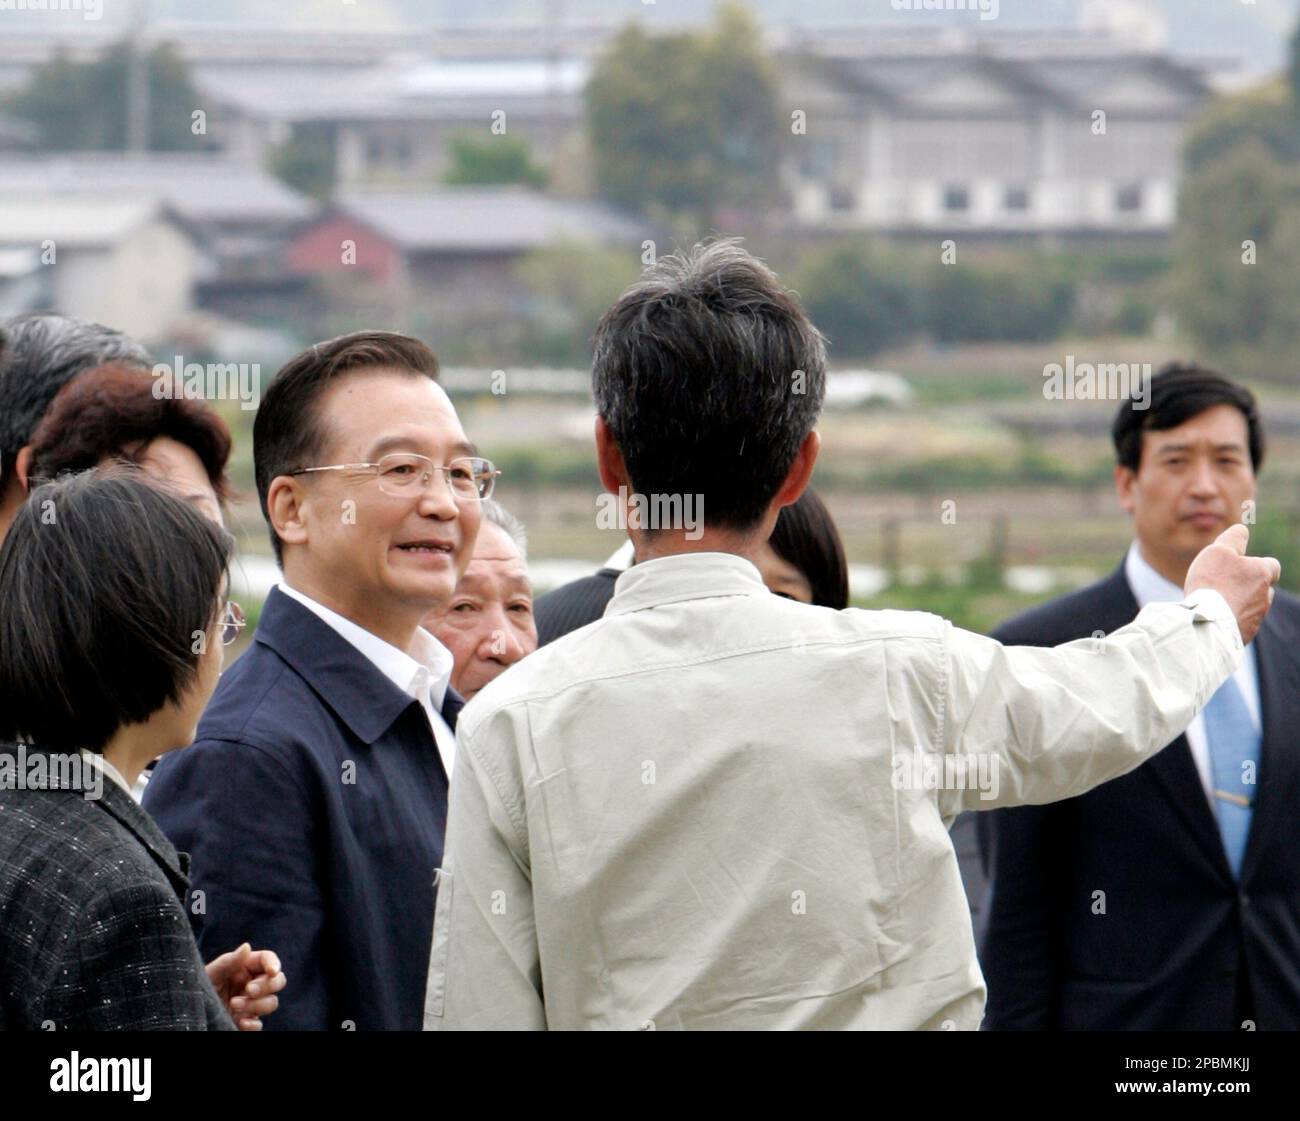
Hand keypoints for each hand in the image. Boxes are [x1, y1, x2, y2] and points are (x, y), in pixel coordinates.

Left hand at [205, 943, 286, 1031]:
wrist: (188, 1014)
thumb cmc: (197, 988)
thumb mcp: (211, 973)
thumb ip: (229, 961)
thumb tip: (247, 946)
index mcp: (245, 967)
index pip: (267, 959)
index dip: (274, 963)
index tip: (272, 971)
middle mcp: (252, 984)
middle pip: (278, 981)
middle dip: (266, 986)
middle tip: (248, 990)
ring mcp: (251, 1004)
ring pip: (272, 1002)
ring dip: (256, 1005)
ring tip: (233, 1005)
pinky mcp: (247, 1022)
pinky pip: (260, 1024)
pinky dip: (253, 1024)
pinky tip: (240, 1022)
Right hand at [1184, 524, 1280, 644]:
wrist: (1207, 622)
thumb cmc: (1213, 583)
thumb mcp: (1219, 551)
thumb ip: (1233, 538)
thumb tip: (1242, 529)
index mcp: (1263, 574)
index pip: (1272, 565)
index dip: (1258, 564)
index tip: (1242, 565)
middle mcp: (1265, 597)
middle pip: (1263, 588)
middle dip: (1248, 586)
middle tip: (1224, 584)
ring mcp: (1256, 618)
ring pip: (1253, 607)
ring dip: (1239, 604)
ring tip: (1217, 603)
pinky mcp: (1245, 635)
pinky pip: (1241, 624)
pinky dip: (1231, 620)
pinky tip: (1214, 618)